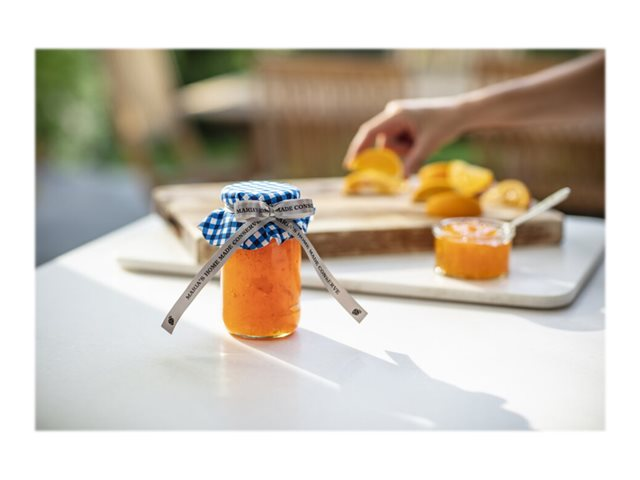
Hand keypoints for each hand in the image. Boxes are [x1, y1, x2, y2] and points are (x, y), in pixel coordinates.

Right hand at [343, 97, 466, 176]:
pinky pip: (396, 143)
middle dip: (395, 154)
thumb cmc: (445, 124)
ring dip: (404, 151)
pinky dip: (406, 148)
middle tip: (412, 153)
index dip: (359, 148)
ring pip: (390, 145)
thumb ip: (413, 161)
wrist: (459, 113)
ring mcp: (396, 118)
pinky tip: (419, 142)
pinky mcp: (401, 124)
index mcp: (396, 115)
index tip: (350, 164)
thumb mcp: (429, 145)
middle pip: (383, 143)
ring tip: (422, 144)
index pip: (370, 132)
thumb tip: (401, 179)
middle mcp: (392, 114)